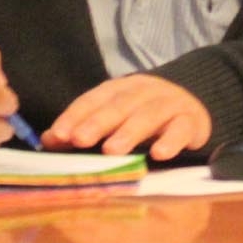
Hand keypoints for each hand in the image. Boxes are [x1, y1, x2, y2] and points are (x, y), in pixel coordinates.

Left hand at [46, 75, 211, 160]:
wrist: (193, 104)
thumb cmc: (143, 116)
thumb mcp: (113, 117)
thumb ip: (82, 127)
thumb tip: (49, 139)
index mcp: (122, 88)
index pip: (95, 98)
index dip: (76, 115)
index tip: (58, 135)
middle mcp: (146, 91)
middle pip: (121, 104)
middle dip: (99, 122)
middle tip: (80, 140)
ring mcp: (172, 103)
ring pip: (150, 114)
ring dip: (130, 131)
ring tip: (112, 150)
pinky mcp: (193, 121)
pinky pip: (182, 129)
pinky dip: (171, 141)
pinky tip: (159, 154)